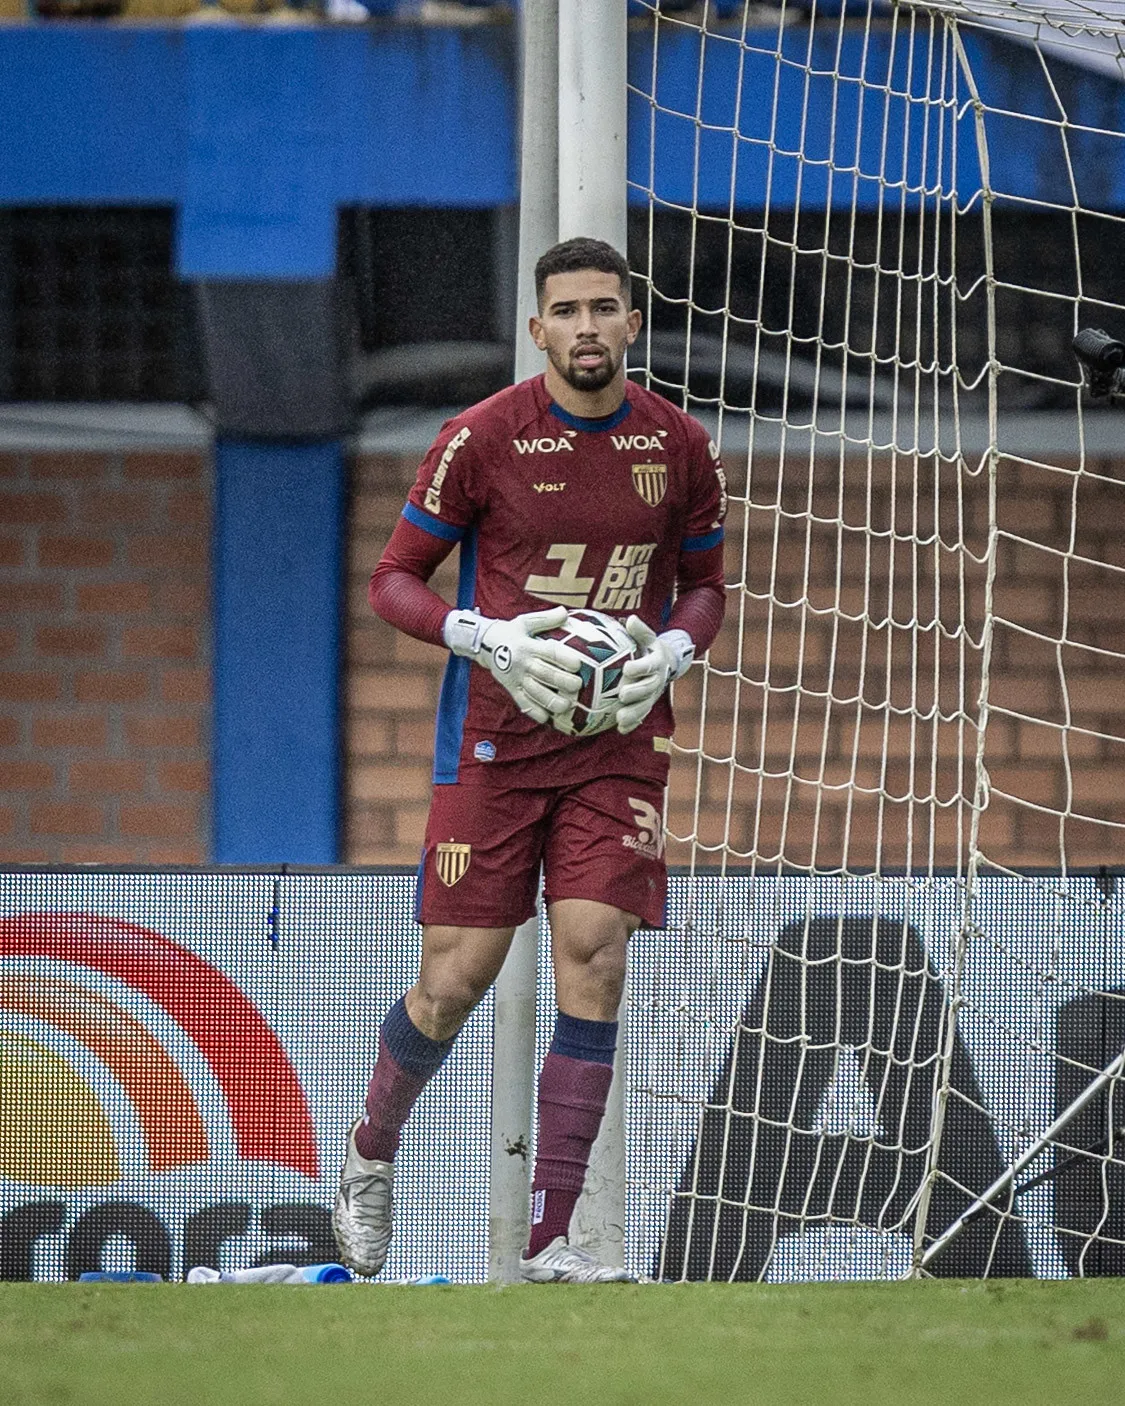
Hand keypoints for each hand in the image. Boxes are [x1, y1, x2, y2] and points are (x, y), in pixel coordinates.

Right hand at [443, 605, 583, 723]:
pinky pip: (522, 702)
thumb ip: (546, 619)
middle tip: (577, 686)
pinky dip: (534, 711)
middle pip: (544, 673)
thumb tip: (565, 611)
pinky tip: (546, 718)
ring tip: (566, 706)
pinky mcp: (511, 688)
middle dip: (562, 681)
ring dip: (550, 700)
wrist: (482, 644)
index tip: (578, 664)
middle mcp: (523, 663)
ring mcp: (516, 678)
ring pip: (534, 692)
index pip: (549, 652)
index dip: (563, 658)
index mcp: (528, 645)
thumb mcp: (525, 622)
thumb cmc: (509, 632)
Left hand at [616, 616, 694, 733]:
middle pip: (648, 688)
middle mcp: (657, 680)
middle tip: (622, 694)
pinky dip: (632, 724)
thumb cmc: (650, 648)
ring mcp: (653, 695)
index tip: (627, 669)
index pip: (649, 665)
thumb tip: (629, 619)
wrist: (667, 664)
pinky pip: (641, 716)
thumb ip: (640, 631)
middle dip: (636, 692)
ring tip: (620, 718)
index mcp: (657, 663)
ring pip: (645, 706)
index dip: (640, 668)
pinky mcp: (648, 705)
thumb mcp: (649, 637)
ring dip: (633, 713)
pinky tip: (620, 730)